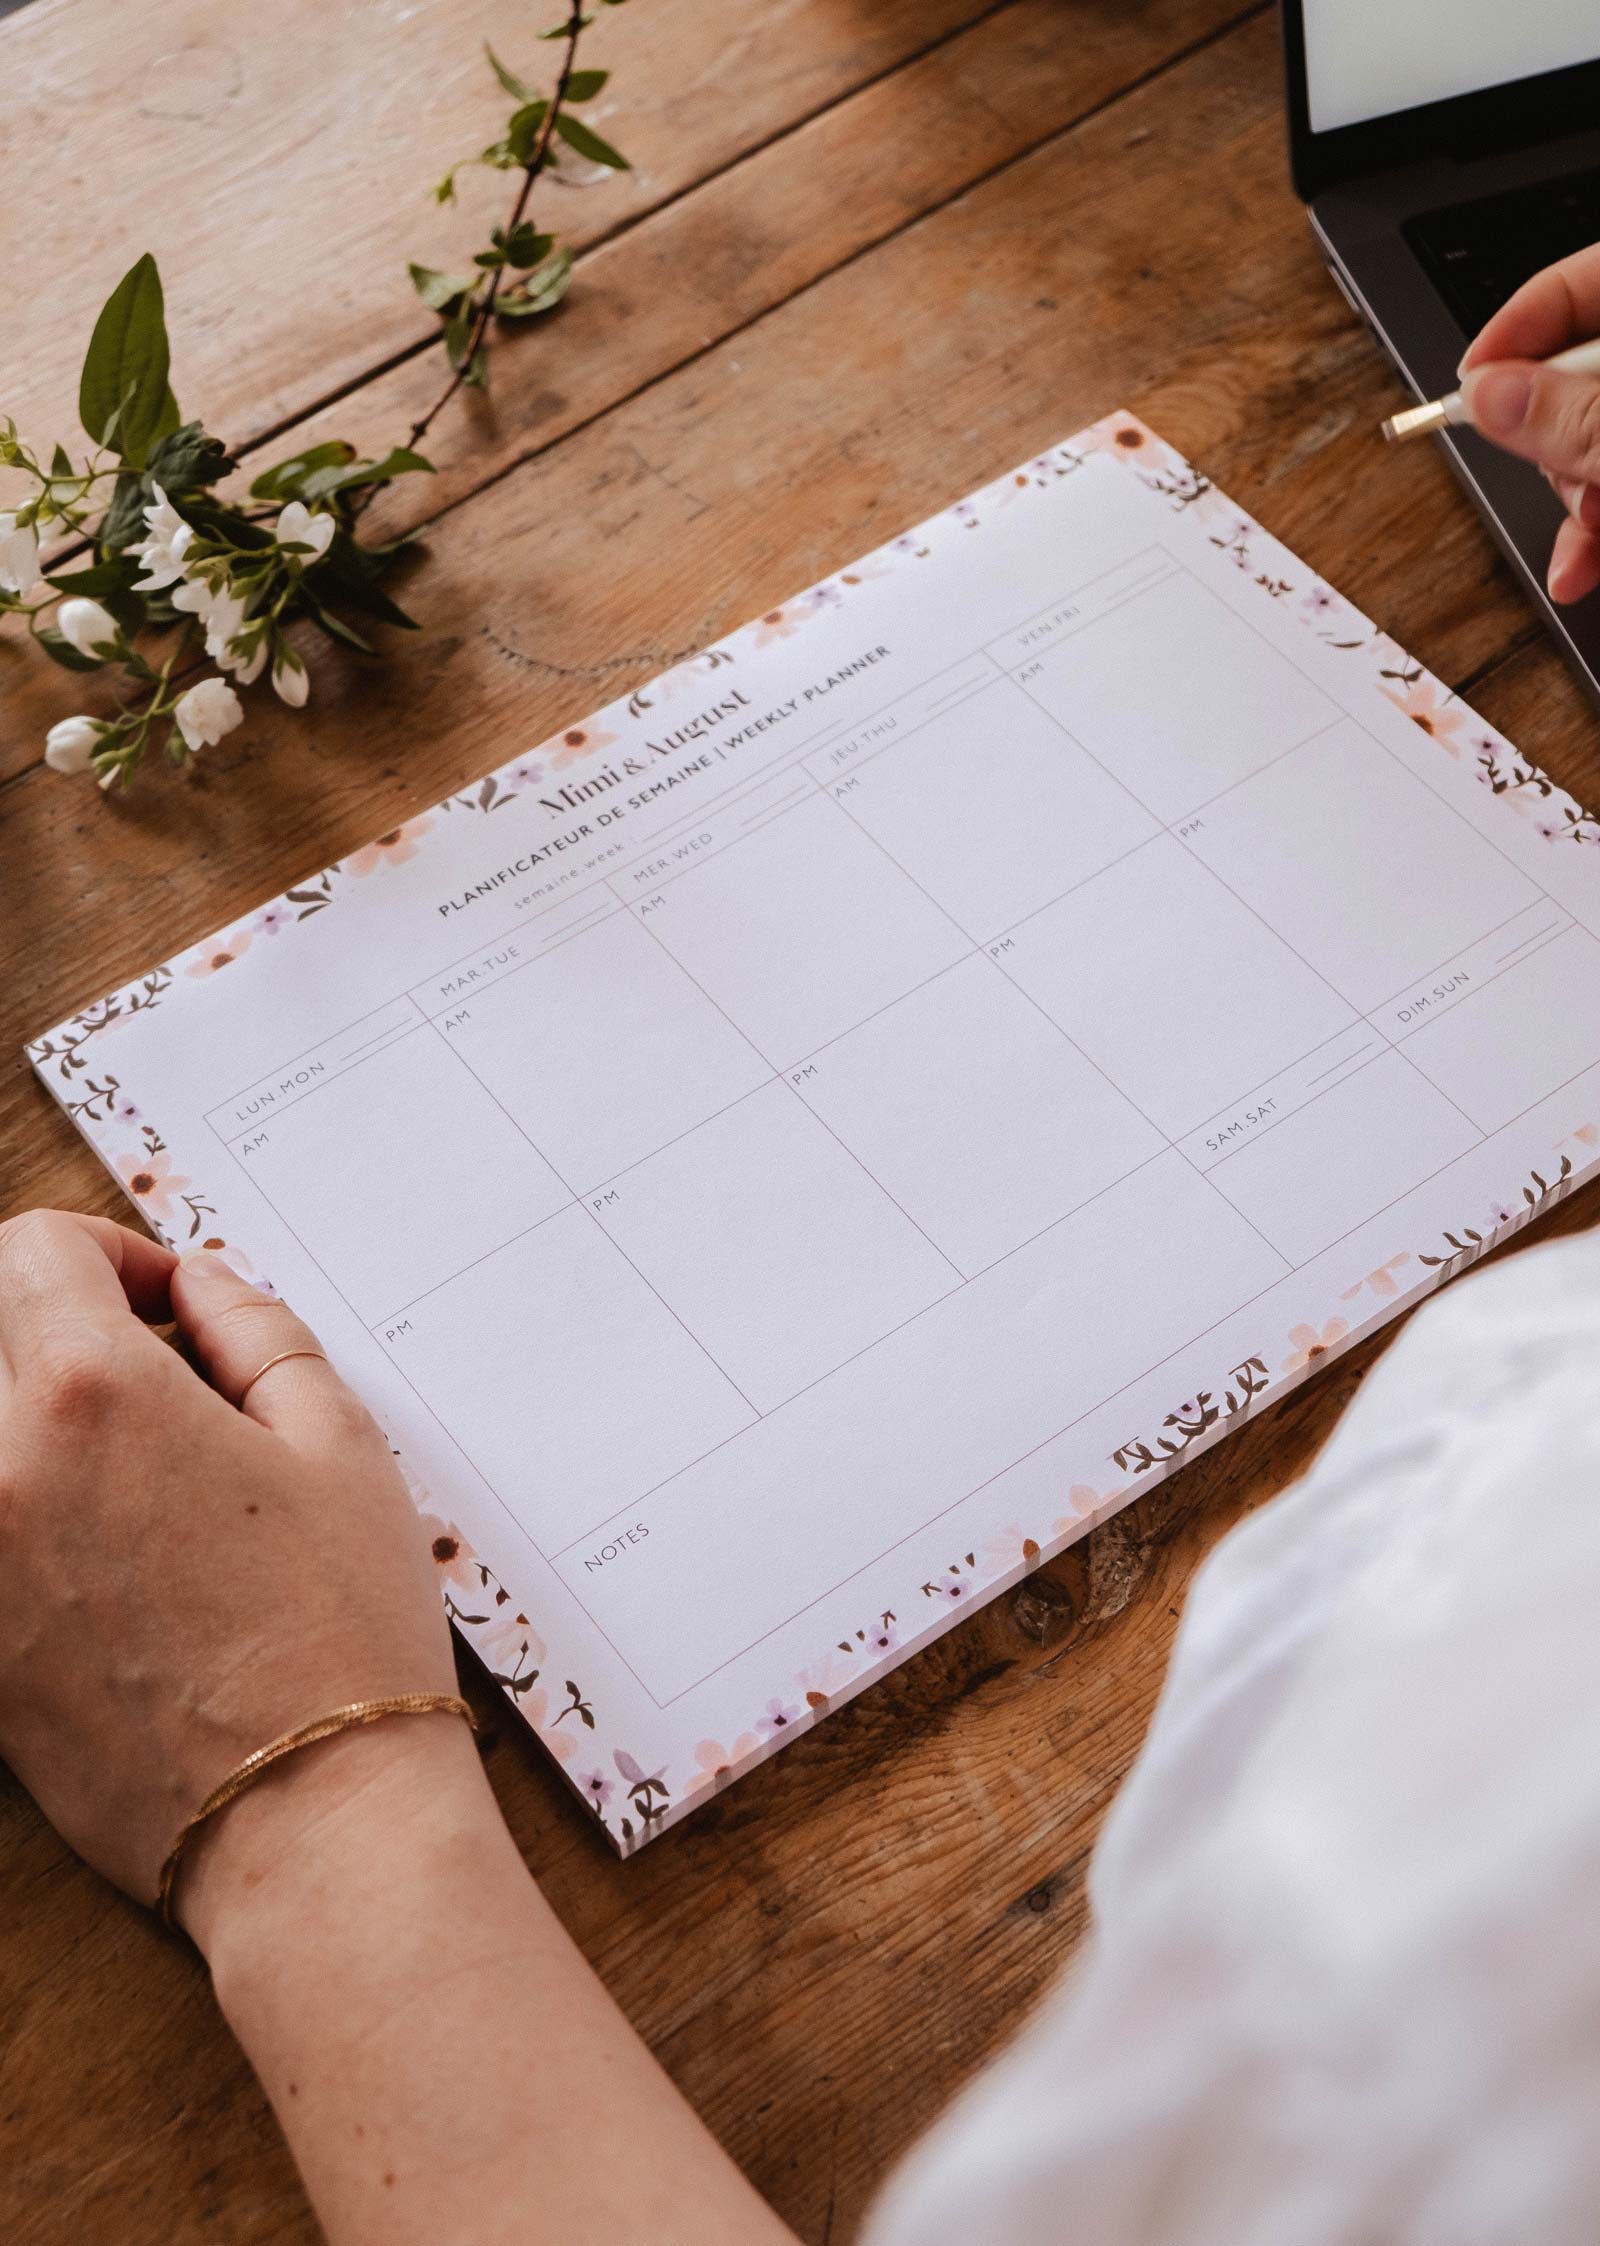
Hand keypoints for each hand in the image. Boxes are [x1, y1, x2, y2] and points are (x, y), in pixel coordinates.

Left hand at [0, 1210, 456, 1922]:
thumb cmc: (344, 1631)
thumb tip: (200, 1290)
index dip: (115, 1256)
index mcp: (91, 1395)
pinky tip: (112, 1559)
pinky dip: (25, 1513)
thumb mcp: (340, 1444)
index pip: (36, 1252)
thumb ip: (258, 1333)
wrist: (304, 1824)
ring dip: (38, 1424)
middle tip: (153, 1379)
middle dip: (60, 1328)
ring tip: (133, 1474)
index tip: (171, 1309)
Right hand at [1460, 242, 1599, 604]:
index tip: (1467, 393)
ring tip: (1586, 541)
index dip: (1514, 334)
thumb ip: (1572, 417)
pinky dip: (1599, 525)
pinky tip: (1580, 567)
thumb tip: (1486, 396)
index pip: (1577, 283)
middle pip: (1579, 373)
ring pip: (1594, 436)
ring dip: (1577, 498)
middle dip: (1554, 444)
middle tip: (1558, 482)